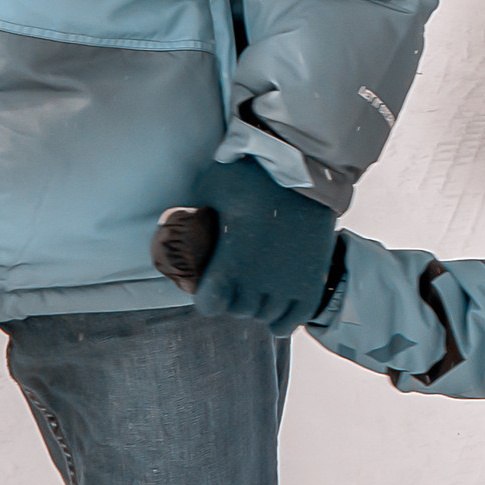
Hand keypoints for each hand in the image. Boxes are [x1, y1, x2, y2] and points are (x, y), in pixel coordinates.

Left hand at [187, 157, 336, 333]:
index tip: (210, 283)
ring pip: (266, 314)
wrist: (306, 164)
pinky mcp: (313, 278)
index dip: (207, 296)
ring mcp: (288, 283)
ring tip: (258, 288)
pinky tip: (276, 313)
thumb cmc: (254, 173)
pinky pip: (295, 318)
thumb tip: (172, 223)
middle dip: (234, 297)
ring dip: (259, 305)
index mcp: (230, 264)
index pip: (210, 305)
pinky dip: (283, 320)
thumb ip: (193, 213)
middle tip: (236, 278)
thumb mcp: (211, 188)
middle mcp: (259, 282)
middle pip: (239, 309)